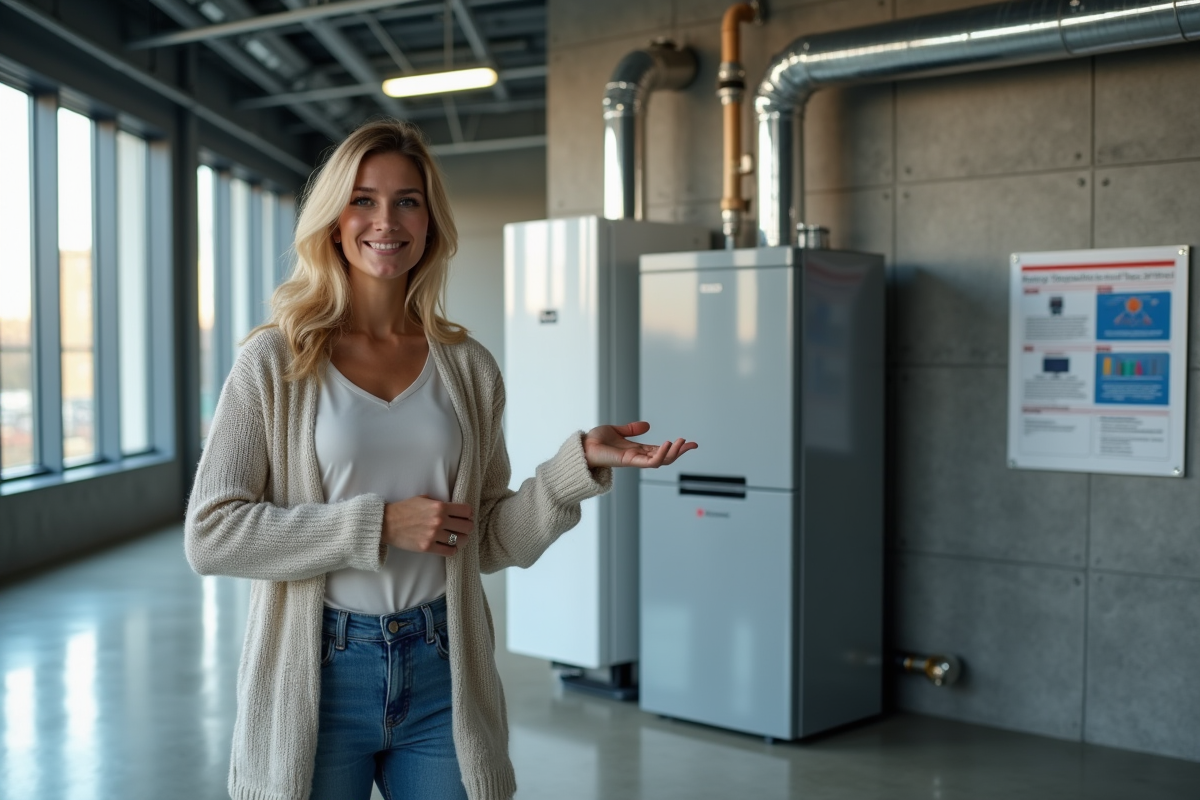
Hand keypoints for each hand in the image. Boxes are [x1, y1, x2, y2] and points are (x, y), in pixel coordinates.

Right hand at [382, 496, 472, 556]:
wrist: (387, 523)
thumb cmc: (404, 509)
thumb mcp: (424, 499)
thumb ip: (439, 503)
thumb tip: (454, 509)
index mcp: (439, 507)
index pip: (466, 511)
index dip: (468, 514)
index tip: (465, 517)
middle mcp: (439, 521)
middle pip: (467, 527)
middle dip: (467, 527)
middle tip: (463, 528)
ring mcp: (434, 535)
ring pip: (461, 540)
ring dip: (461, 539)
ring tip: (457, 538)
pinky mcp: (428, 547)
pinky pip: (450, 552)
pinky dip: (452, 550)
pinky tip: (449, 546)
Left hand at [583, 421, 697, 469]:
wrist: (581, 448)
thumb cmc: (594, 442)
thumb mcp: (616, 431)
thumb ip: (632, 429)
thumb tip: (647, 425)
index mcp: (636, 450)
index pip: (660, 450)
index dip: (675, 447)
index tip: (689, 442)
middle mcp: (637, 457)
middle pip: (665, 458)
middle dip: (680, 452)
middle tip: (692, 444)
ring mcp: (634, 460)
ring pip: (660, 461)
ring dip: (673, 453)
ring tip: (682, 443)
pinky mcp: (629, 461)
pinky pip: (649, 461)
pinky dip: (660, 454)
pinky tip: (667, 444)